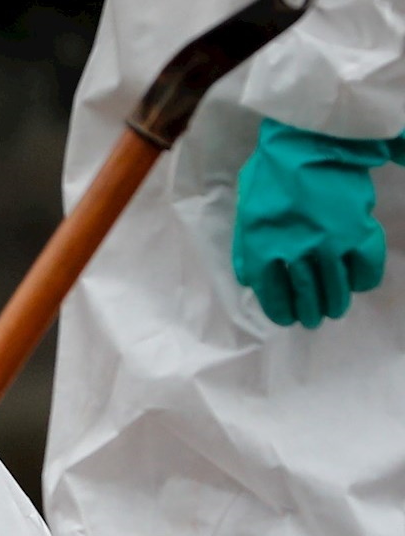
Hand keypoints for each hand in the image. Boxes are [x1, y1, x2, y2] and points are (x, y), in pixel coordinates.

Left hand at [232, 118, 397, 328]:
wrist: (307, 140)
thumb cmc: (271, 172)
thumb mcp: (246, 211)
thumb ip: (247, 248)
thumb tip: (251, 279)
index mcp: (261, 247)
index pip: (271, 294)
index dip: (281, 311)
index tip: (287, 318)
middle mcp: (293, 252)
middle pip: (305, 296)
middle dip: (310, 313)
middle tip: (314, 320)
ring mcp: (327, 243)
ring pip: (335, 288)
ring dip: (335, 303)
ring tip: (335, 310)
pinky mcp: (356, 231)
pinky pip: (365, 267)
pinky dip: (363, 280)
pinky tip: (358, 284)